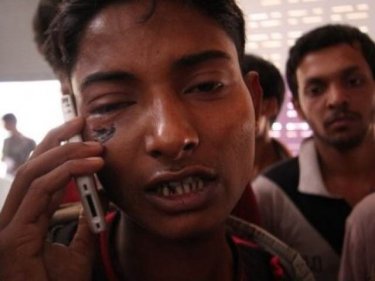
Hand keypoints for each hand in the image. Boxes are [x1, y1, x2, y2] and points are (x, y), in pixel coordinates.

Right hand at [0, 118, 103, 280]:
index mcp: (25, 216)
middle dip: (58, 139)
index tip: (81, 132)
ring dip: (68, 153)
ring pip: (34, 171)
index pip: (38, 171)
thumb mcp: (79, 249)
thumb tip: (99, 198)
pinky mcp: (13, 235)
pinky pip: (40, 190)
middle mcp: (12, 216)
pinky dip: (66, 172)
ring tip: (97, 148)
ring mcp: (8, 225)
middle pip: (32, 164)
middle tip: (83, 122)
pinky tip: (91, 166)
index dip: (57, 147)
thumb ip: (85, 223)